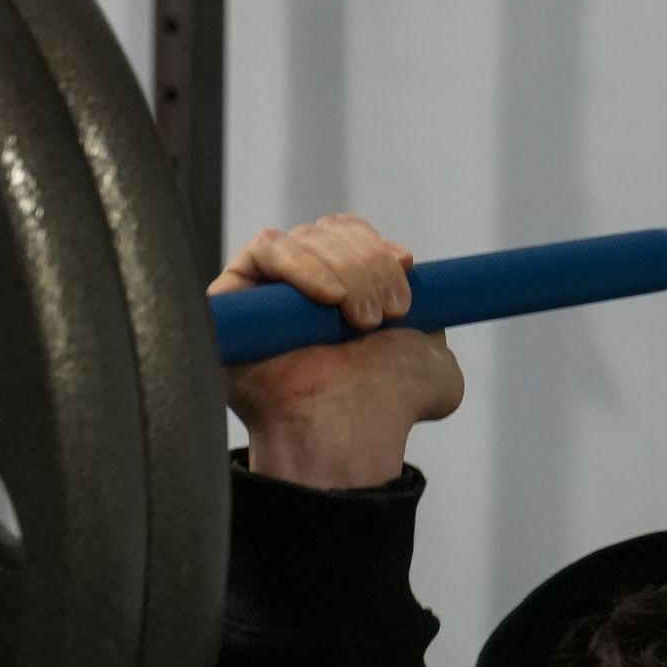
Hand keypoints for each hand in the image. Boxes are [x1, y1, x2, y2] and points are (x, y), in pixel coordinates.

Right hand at [211, 214, 464, 488]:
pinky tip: (329, 298)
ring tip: (362, 320)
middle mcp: (300, 292)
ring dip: (344, 268)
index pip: (350, 235)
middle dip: (367, 263)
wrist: (352, 433)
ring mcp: (264, 295)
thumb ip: (435, 332)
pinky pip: (263, 249)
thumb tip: (432, 315)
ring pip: (303, 238)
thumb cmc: (389, 408)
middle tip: (387, 312)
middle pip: (329, 232)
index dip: (376, 244)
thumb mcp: (435, 366)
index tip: (406, 267)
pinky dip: (301, 264)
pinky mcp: (231, 299)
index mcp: (343, 294)